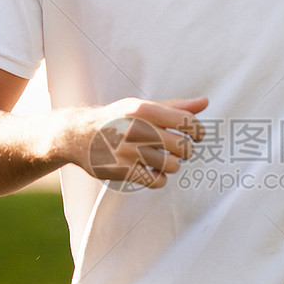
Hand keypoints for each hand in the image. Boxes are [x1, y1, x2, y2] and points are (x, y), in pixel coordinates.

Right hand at [69, 96, 208, 188]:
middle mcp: (137, 129)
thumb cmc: (117, 119)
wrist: (78, 135)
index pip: (187, 122)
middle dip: (184, 150)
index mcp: (145, 110)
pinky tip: (151, 171)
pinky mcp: (124, 171)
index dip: (198, 131)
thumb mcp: (142, 107)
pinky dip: (159, 178)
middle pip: (183, 147)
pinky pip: (158, 181)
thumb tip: (205, 102)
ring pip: (172, 166)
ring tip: (161, 160)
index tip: (195, 135)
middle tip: (175, 149)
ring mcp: (130, 151)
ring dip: (171, 165)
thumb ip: (175, 107)